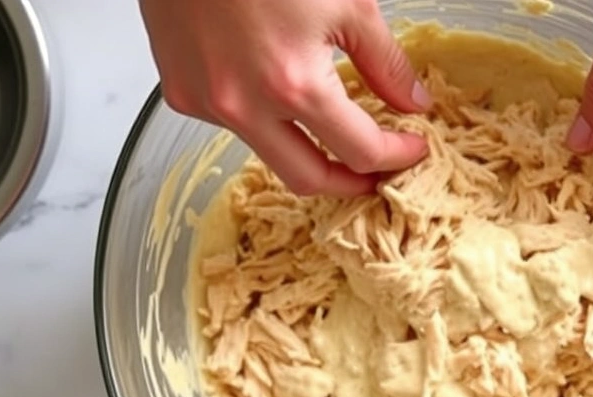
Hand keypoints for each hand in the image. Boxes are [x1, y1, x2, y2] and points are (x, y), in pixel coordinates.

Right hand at [137, 0, 430, 196]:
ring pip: (267, 154)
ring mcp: (207, 103)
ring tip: (329, 129)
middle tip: (374, 172)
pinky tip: (275, 91)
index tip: (411, 149)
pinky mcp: (181, 93)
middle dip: (348, 183)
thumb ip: (385, 63)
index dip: (394, 157)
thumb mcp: (348, 2)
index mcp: (293, 84)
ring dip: (303, 151)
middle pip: (308, 179)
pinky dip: (262, 119)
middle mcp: (244, 106)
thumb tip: (412, 101)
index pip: (358, 151)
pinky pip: (231, 124)